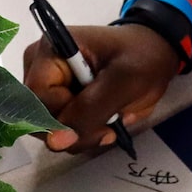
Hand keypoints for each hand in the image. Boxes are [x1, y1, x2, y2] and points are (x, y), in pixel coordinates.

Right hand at [23, 21, 180, 150]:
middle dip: (73, 130)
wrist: (155, 54)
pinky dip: (82, 133)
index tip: (96, 119)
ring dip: (81, 134)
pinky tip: (103, 123)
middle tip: (107, 126)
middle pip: (37, 117)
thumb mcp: (123, 83)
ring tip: (109, 122)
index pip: (36, 99)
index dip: (61, 118)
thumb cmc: (141, 58)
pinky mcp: (59, 100)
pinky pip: (59, 130)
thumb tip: (54, 141)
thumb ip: (87, 111)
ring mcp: (49, 85)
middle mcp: (41, 67)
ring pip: (48, 129)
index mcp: (51, 50)